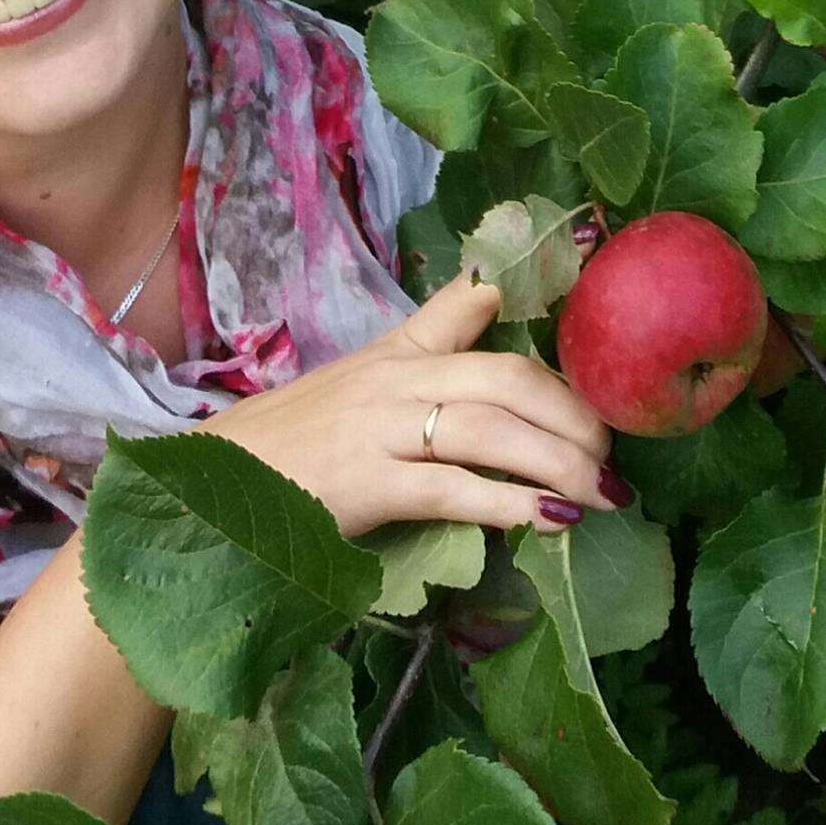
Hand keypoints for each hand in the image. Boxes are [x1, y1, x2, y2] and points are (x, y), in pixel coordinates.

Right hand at [192, 275, 622, 541]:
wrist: (214, 483)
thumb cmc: (292, 445)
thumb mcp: (357, 388)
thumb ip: (420, 367)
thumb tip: (492, 355)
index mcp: (395, 352)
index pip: (470, 304)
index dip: (535, 306)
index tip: (592, 328)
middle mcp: (393, 377)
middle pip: (506, 376)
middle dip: (572, 413)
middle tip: (611, 454)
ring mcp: (379, 428)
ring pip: (490, 430)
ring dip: (559, 462)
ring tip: (602, 493)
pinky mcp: (367, 483)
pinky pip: (454, 489)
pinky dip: (510, 504)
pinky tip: (549, 521)